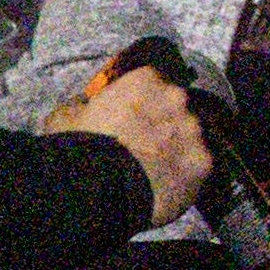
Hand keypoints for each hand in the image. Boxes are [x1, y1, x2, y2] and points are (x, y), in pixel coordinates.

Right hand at [47, 61, 212, 226]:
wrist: (99, 190)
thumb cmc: (79, 148)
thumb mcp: (66, 116)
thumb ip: (83, 106)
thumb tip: (86, 107)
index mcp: (146, 79)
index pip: (154, 81)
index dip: (145, 100)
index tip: (135, 116)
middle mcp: (176, 98)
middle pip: (177, 107)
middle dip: (164, 122)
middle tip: (146, 145)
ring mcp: (193, 131)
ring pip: (190, 136)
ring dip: (178, 148)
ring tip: (158, 170)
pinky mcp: (203, 163)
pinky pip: (199, 166)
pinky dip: (186, 174)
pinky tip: (167, 186)